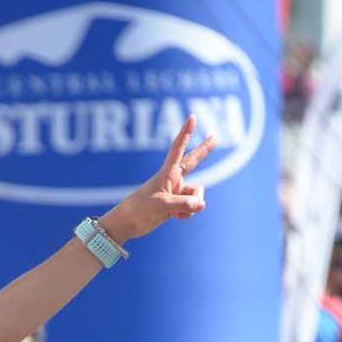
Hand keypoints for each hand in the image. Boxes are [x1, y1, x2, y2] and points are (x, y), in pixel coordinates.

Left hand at [106, 117, 213, 241]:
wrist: (127, 224)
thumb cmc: (140, 210)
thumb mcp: (164, 206)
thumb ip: (185, 204)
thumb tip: (202, 205)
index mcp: (168, 173)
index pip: (178, 148)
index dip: (186, 133)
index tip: (192, 117)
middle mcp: (173, 180)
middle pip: (193, 161)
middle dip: (204, 150)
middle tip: (214, 137)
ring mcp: (175, 192)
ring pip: (196, 195)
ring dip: (192, 205)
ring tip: (176, 212)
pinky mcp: (175, 206)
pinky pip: (191, 208)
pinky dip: (186, 214)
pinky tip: (174, 217)